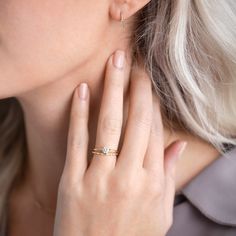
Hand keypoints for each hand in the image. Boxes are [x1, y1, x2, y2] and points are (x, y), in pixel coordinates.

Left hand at [53, 50, 186, 235]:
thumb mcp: (159, 212)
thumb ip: (168, 176)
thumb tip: (177, 146)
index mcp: (152, 182)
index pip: (154, 131)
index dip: (151, 103)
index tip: (147, 81)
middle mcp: (129, 176)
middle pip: (135, 121)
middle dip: (136, 87)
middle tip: (133, 60)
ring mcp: (99, 178)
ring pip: (108, 125)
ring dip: (111, 90)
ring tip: (113, 63)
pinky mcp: (73, 183)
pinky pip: (77, 142)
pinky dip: (79, 114)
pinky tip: (82, 90)